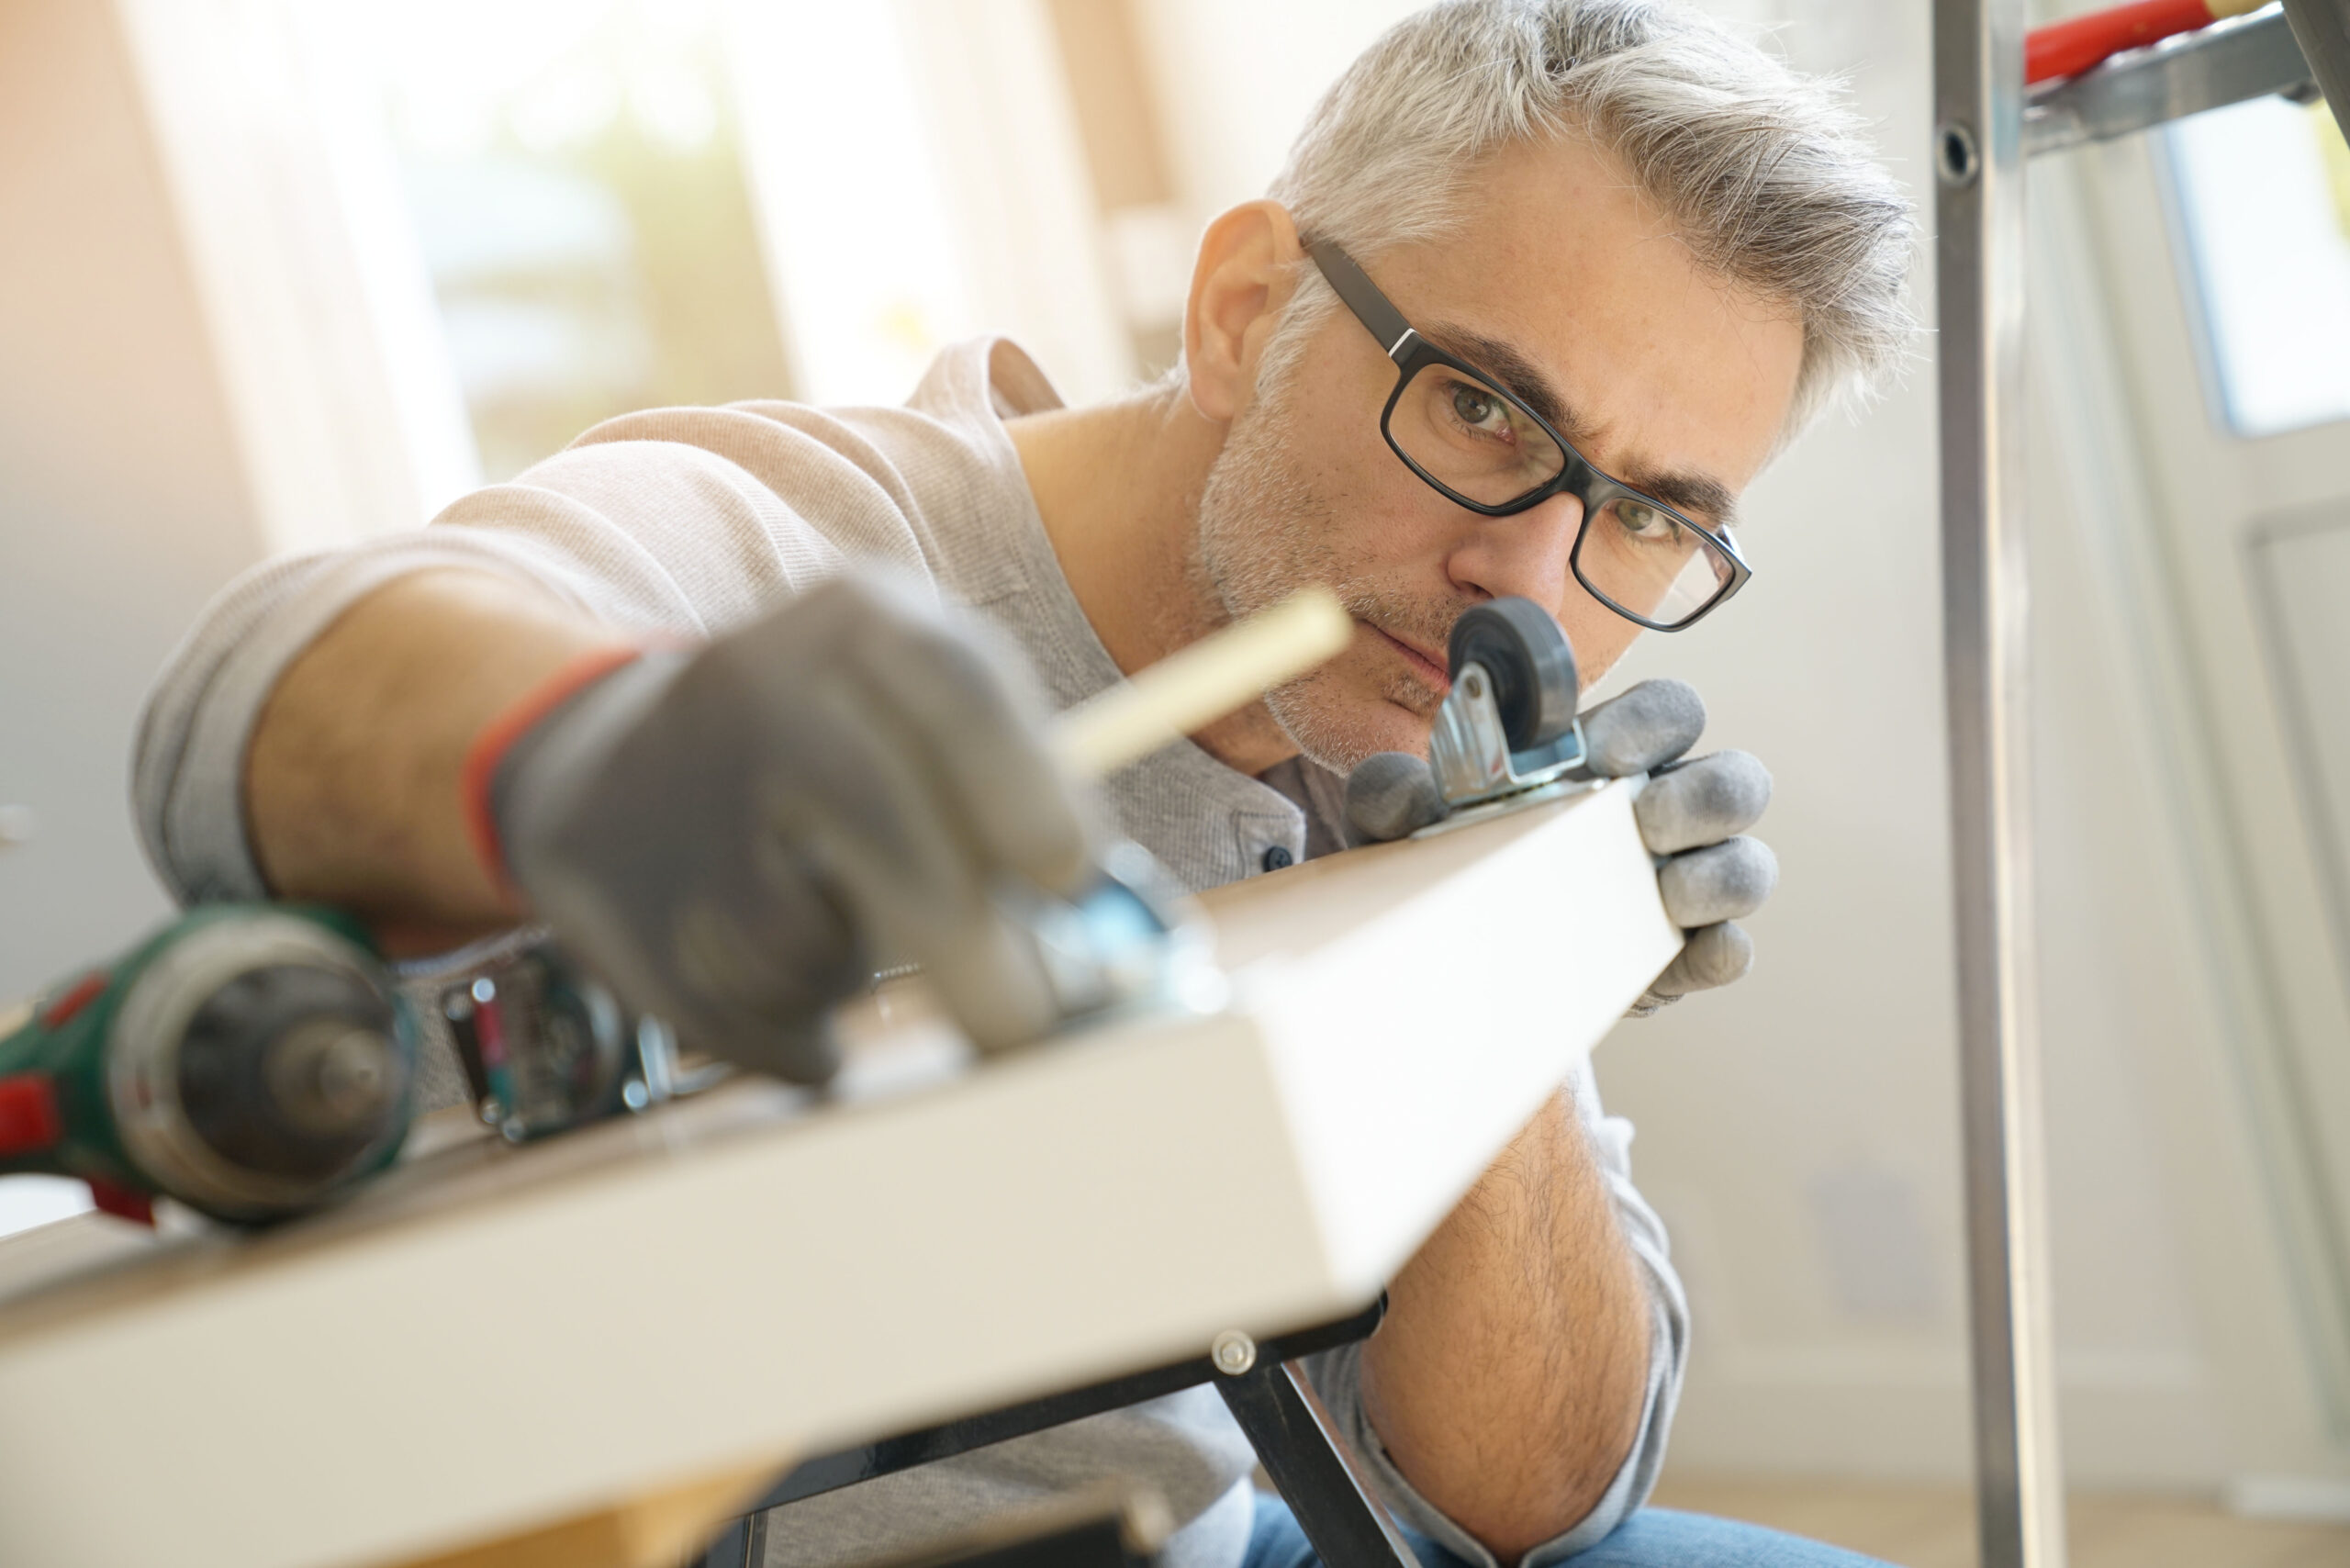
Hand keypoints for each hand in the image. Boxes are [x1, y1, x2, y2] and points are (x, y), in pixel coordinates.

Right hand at [482, 571, 1097, 1080]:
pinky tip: (763, 962)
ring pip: (809, 938)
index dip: (1023, 786)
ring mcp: (679, 784)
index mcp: (859, 616)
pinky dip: (787, 1019)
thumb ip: (1009, 790)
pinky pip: (743, 1003)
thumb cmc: (834, 752)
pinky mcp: (617, 893)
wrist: (606, 764)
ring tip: (837, 928)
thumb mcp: (917, 715)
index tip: (1070, 878)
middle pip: (879, 823)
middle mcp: (759, 680)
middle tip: (1026, 1028)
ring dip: (850, 974)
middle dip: (966, 946)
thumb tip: (1093, 915)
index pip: (955, 682)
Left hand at [1343, 679, 1775, 1014]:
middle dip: (1703, 798)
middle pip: (1741, 780)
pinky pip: (1732, 952)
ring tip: (1657, 896)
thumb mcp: (1406, 821)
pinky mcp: (1689, 955)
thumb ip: (1395, 793)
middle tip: (1640, 823)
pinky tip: (1664, 964)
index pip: (1672, 710)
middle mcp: (1670, 808)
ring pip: (1751, 866)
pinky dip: (1710, 954)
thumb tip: (1409, 791)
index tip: (1599, 754)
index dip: (1652, 723)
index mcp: (1616, 754)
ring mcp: (1689, 882)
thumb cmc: (1449, 852)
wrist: (1457, 951)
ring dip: (1715, 877)